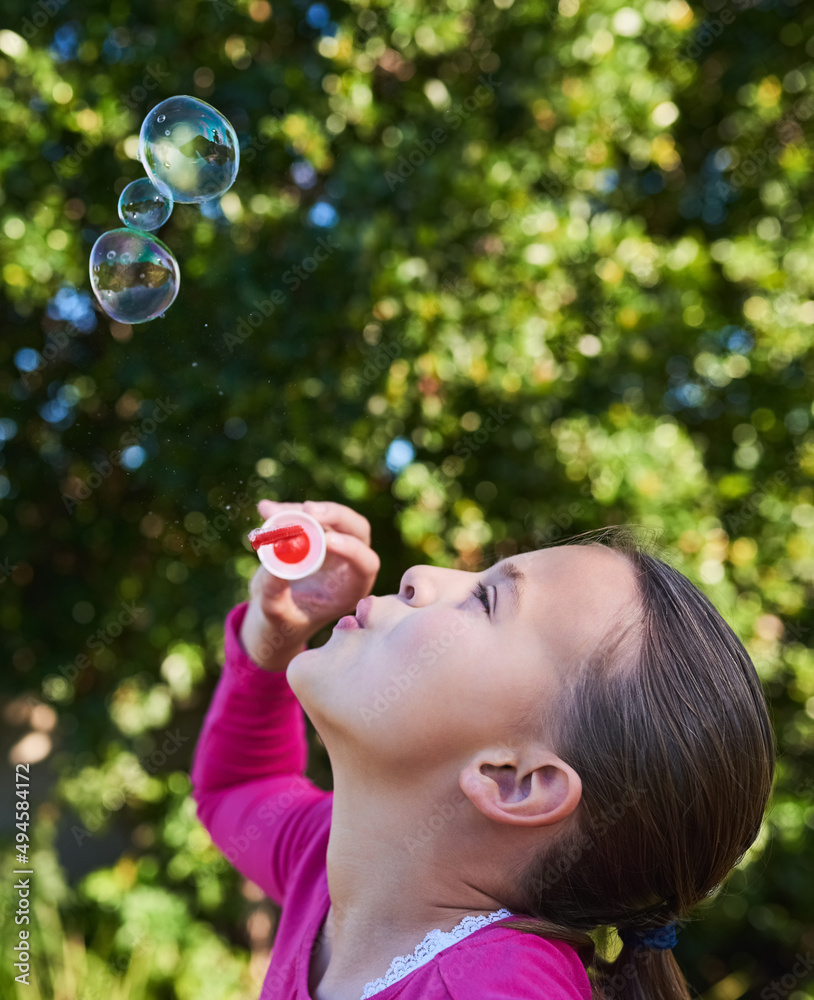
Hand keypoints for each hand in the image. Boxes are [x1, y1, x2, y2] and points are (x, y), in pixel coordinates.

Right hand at [240, 499, 379, 669]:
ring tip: (271, 512)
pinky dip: (287, 511)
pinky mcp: (316, 534)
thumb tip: (272, 566)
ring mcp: (334, 546)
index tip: (327, 541)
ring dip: (302, 511)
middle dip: (334, 515)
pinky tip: (265, 509)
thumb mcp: (276, 615)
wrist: (273, 614)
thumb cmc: (282, 623)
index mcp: (351, 588)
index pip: (365, 563)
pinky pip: (306, 515)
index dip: (351, 549)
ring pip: (329, 517)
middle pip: (355, 529)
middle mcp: (349, 563)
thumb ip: (275, 593)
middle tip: (307, 509)